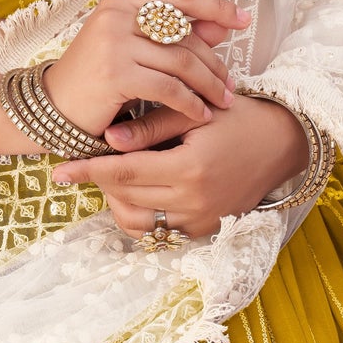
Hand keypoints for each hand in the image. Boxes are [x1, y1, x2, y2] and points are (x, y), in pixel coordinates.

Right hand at [40, 0, 249, 139]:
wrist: (53, 108)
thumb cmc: (95, 80)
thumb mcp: (132, 50)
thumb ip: (173, 36)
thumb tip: (221, 27)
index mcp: (121, 2)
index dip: (216, 6)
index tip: (244, 19)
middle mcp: (116, 15)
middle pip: (185, 35)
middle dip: (214, 62)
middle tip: (230, 85)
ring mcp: (114, 42)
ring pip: (181, 62)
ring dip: (208, 85)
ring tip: (222, 102)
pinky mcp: (115, 72)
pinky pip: (168, 87)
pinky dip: (190, 102)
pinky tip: (200, 115)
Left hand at [49, 92, 311, 240]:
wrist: (284, 144)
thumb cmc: (240, 117)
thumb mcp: (197, 112)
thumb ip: (152, 125)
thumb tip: (108, 139)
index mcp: (190, 168)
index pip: (123, 173)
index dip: (87, 171)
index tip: (58, 170)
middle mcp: (194, 201)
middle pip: (125, 198)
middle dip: (100, 180)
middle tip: (87, 160)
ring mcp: (201, 220)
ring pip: (138, 223)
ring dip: (118, 201)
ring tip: (114, 174)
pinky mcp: (206, 230)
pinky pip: (160, 231)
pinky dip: (142, 213)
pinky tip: (138, 189)